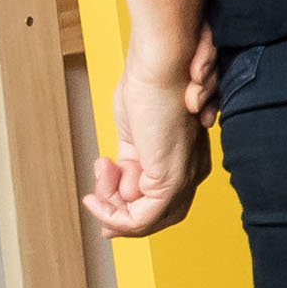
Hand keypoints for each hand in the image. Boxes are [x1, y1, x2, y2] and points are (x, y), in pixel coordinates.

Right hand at [89, 29, 214, 238]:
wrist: (160, 66)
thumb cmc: (149, 88)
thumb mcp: (136, 136)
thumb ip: (133, 164)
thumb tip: (123, 189)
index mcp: (187, 162)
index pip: (161, 203)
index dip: (127, 207)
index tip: (98, 193)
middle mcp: (191, 173)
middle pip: (157, 217)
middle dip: (120, 214)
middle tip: (95, 198)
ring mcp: (183, 178)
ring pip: (147, 221)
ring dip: (112, 211)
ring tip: (97, 187)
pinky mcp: (169, 179)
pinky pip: (141, 218)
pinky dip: (113, 216)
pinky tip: (96, 199)